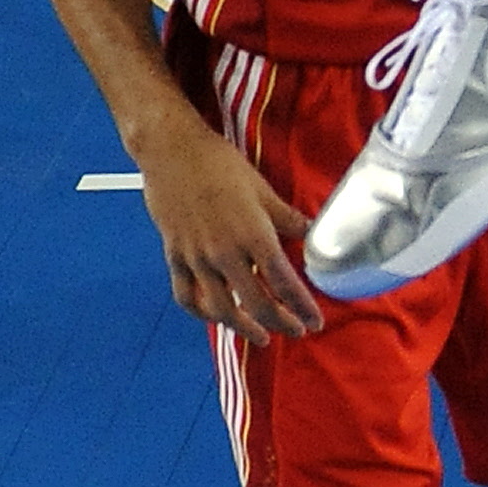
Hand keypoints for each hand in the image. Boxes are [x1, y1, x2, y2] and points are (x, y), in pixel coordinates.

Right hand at [131, 112, 320, 338]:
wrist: (172, 151)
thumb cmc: (220, 165)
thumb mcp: (262, 189)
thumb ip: (287, 217)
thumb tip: (312, 232)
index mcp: (253, 235)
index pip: (285, 283)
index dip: (302, 307)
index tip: (315, 322)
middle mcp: (225, 253)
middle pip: (256, 304)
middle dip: (280, 323)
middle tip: (295, 331)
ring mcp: (197, 258)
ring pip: (221, 309)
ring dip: (243, 328)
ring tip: (260, 335)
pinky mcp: (175, 257)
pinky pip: (187, 297)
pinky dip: (202, 313)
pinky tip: (216, 316)